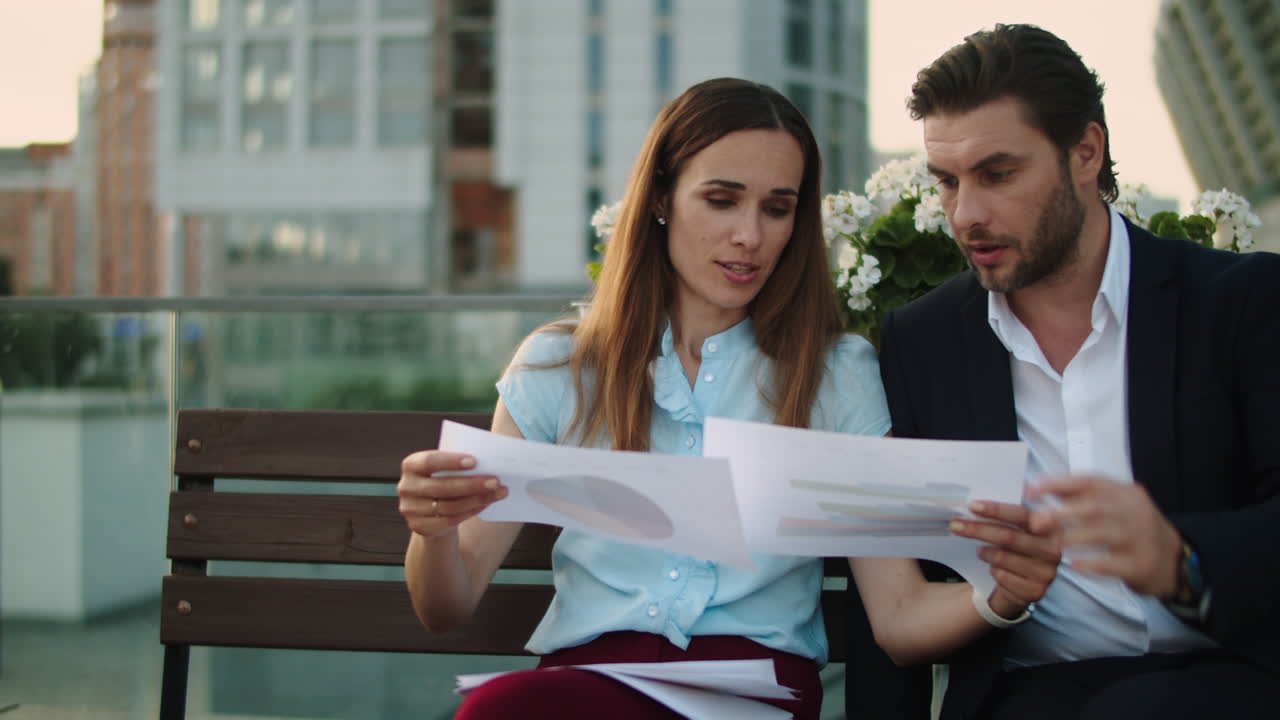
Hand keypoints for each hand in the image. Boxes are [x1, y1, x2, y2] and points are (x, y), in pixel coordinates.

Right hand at [398, 451, 507, 538]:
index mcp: (410, 465)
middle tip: (495, 481)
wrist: (429, 508)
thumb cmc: (442, 479)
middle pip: (442, 487)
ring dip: (477, 499)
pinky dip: (471, 511)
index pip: (429, 461)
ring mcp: (410, 509)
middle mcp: (406, 487)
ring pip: (449, 506)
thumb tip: (488, 464)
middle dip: (472, 484)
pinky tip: (487, 503)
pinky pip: (450, 520)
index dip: (451, 462)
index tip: (475, 461)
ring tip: (498, 492)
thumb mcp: (443, 469)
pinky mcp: (418, 526)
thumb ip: (457, 465)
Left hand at [950, 500, 1061, 618]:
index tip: (972, 506)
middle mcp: (1052, 550)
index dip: (996, 510)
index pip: (1021, 515)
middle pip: (1009, 536)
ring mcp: (1046, 573)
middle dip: (978, 529)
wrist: (1019, 584)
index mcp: (1050, 527)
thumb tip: (975, 503)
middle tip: (955, 525)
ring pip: (1003, 558)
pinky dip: (993, 571)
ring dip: (985, 553)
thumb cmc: (1013, 550)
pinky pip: (1003, 577)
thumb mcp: (1013, 529)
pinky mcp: (1036, 591)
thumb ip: (1003, 516)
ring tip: (979, 551)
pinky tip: (994, 570)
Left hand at [1027, 474, 1181, 597]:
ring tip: (1051, 543)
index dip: (1058, 484)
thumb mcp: (1114, 505)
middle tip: (1035, 522)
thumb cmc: (1132, 529)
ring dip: (1073, 537)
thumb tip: (1037, 488)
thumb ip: (1079, 497)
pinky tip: (1073, 565)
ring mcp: (1140, 539)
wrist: (1174, 560)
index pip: (1089, 481)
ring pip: (1104, 534)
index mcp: (1124, 493)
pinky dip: (1091, 564)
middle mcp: (1134, 512)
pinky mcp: (1142, 565)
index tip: (1031, 490)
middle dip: (1061, 513)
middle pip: (1095, 507)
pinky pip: (1114, 564)